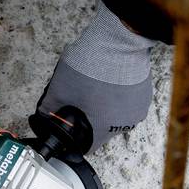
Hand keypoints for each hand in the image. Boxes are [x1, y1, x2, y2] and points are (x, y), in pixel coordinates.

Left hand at [37, 2, 155, 151]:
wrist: (117, 41)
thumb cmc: (92, 65)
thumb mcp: (60, 88)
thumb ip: (49, 107)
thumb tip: (44, 115)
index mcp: (103, 128)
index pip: (88, 147)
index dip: (76, 139)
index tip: (71, 130)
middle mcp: (124, 124)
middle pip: (101, 130)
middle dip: (89, 118)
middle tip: (80, 100)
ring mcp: (137, 108)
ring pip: (115, 115)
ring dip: (104, 106)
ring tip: (94, 87)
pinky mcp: (144, 93)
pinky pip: (127, 102)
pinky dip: (117, 96)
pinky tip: (108, 81)